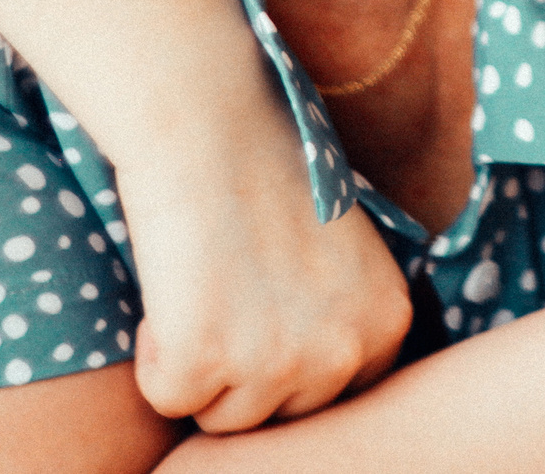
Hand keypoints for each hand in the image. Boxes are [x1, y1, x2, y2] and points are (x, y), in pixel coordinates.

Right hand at [120, 132, 412, 431]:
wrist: (210, 127)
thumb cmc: (267, 171)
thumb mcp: (343, 252)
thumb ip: (340, 316)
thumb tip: (315, 382)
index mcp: (387, 318)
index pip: (336, 397)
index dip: (289, 361)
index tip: (268, 311)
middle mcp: (346, 350)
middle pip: (278, 416)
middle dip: (243, 369)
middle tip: (232, 288)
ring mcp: (279, 362)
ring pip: (220, 414)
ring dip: (200, 363)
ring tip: (209, 282)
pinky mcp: (206, 362)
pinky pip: (167, 396)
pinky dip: (157, 353)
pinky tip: (177, 287)